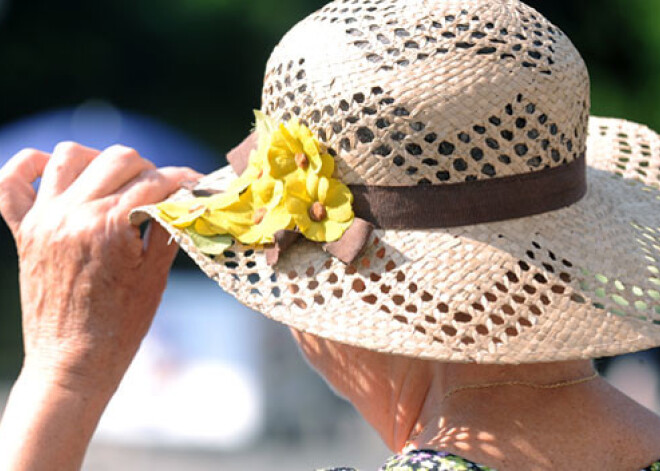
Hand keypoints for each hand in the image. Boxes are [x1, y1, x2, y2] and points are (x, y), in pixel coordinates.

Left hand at [0, 142, 198, 469]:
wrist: (72, 363)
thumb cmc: (121, 325)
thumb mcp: (155, 275)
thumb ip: (169, 227)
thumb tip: (184, 198)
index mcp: (109, 227)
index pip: (155, 182)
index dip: (184, 179)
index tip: (197, 183)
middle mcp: (73, 214)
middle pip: (118, 159)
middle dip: (149, 168)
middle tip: (161, 189)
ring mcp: (43, 219)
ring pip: (69, 155)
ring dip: (99, 160)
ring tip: (115, 180)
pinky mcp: (23, 231)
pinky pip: (11, 182)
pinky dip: (29, 167)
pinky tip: (53, 173)